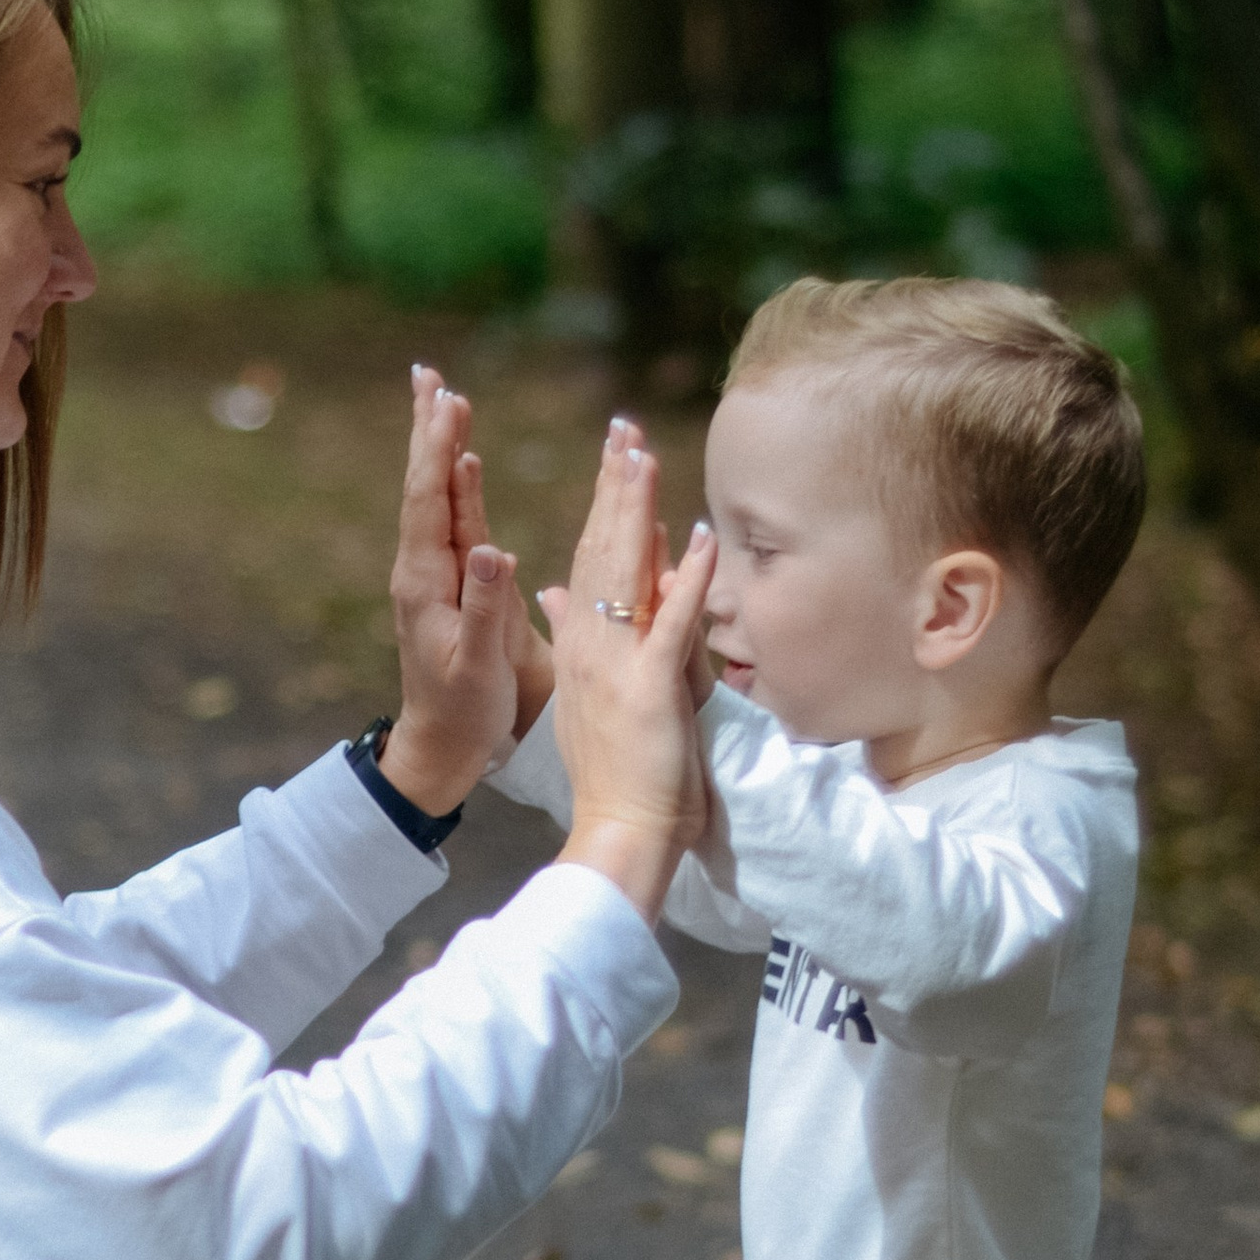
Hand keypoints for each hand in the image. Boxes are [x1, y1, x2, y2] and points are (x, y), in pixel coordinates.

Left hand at [382, 363, 526, 815]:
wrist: (441, 748)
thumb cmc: (463, 713)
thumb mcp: (477, 666)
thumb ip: (485, 608)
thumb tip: (492, 548)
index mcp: (425, 584)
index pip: (429, 504)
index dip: (437, 452)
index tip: (447, 403)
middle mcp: (423, 571)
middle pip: (425, 486)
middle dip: (428, 429)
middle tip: (427, 374)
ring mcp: (436, 576)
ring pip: (439, 499)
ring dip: (441, 448)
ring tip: (444, 399)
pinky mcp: (452, 586)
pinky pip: (454, 524)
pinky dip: (458, 486)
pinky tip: (463, 463)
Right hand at [539, 424, 717, 924]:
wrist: (616, 832)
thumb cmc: (615, 779)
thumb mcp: (591, 698)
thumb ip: (578, 640)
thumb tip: (558, 595)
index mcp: (579, 648)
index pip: (588, 560)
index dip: (602, 505)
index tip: (614, 455)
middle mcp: (589, 646)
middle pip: (601, 550)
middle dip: (614, 485)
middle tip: (625, 427)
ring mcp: (616, 664)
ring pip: (626, 573)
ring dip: (637, 511)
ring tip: (647, 456)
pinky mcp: (649, 688)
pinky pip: (672, 623)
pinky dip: (688, 578)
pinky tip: (701, 535)